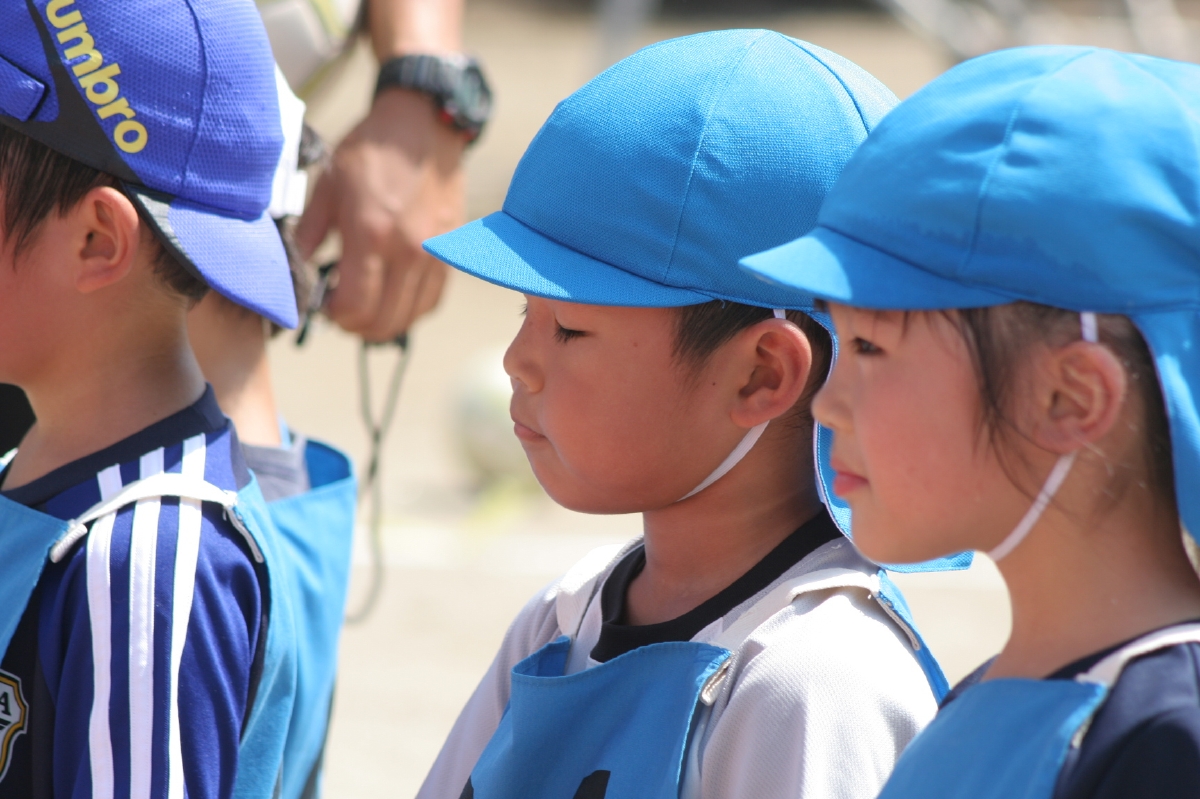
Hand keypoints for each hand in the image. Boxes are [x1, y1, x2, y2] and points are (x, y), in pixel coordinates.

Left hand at [296, 88, 465, 341]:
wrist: (423, 127)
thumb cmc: (370, 152)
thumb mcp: (327, 187)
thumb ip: (308, 235)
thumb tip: (294, 274)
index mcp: (371, 233)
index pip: (354, 307)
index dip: (334, 316)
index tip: (323, 304)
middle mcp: (407, 251)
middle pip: (382, 322)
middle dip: (355, 325)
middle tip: (340, 309)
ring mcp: (434, 256)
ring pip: (408, 318)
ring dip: (382, 323)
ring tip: (365, 306)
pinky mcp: (450, 254)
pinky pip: (430, 302)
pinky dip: (409, 310)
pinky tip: (392, 298)